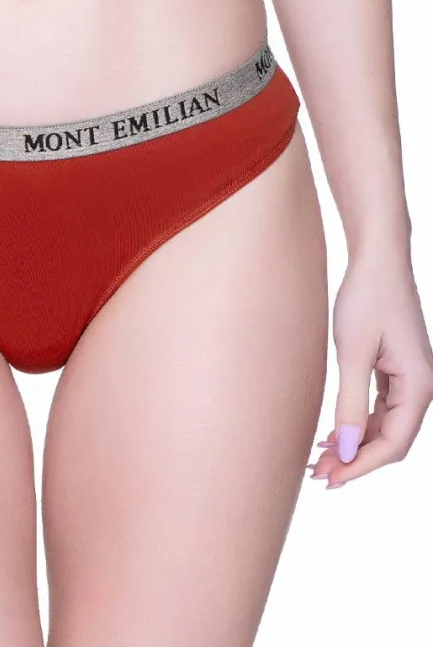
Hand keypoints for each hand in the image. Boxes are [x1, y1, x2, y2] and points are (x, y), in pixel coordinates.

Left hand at [309, 250, 432, 487]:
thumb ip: (351, 403)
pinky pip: (380, 409)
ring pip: (384, 426)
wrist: (377, 260)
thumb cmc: (366, 298)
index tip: (329, 477)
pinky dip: (358, 424)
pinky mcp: (395, 370)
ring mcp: (410, 379)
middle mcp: (421, 387)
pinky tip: (334, 434)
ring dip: (355, 444)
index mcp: (419, 386)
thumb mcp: (353, 352)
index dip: (361, 465)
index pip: (394, 444)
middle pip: (391, 440)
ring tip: (319, 458)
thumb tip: (349, 448)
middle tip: (316, 473)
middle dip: (355, 459)